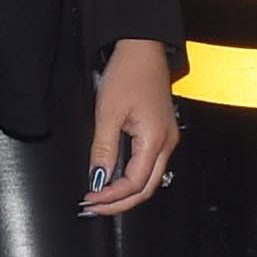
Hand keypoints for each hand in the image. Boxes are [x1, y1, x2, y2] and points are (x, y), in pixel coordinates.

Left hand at [81, 38, 179, 216]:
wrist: (142, 49)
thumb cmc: (129, 73)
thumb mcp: (108, 112)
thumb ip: (103, 149)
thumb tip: (98, 179)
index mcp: (155, 139)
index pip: (135, 184)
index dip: (112, 197)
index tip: (90, 199)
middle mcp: (167, 143)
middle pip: (146, 189)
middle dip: (119, 203)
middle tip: (93, 208)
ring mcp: (166, 139)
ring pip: (148, 179)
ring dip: (124, 193)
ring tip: (99, 197)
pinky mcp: (160, 133)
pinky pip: (148, 165)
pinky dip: (130, 178)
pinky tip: (112, 178)